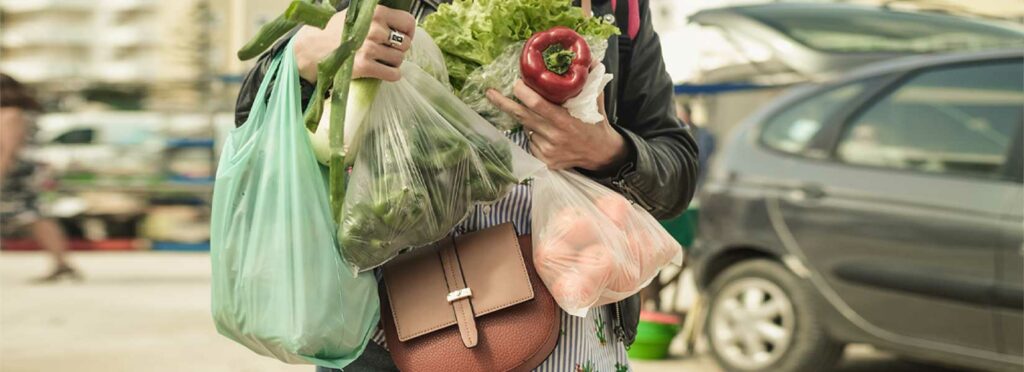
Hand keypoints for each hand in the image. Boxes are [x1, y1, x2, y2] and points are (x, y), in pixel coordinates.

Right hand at [293, 6, 415, 82]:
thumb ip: (378, 16)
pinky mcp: (365, 66)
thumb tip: (402, 25)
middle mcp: (374, 29)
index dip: (408, 32)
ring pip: (399, 60)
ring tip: (380, 60)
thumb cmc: (335, 30)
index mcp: (375, 13)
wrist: (311, 48)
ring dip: (393, 62)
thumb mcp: (357, 14)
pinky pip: (393, 74)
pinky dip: (391, 75)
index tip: (402, 36)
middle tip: (386, 50)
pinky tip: (382, 71)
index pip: (408, 22)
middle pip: (405, 44)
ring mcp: (369, 48)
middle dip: (399, 49)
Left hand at [487, 80, 627, 170]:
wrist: (602, 154)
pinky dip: (534, 133)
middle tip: (490, 92)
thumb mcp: (596, 100)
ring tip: (543, 117)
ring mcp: (548, 151)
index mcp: (565, 121)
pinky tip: (546, 133)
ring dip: (528, 119)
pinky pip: (530, 141)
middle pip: (522, 116)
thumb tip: (589, 58)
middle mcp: (554, 137)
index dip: (523, 93)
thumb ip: (591, 80)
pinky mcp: (544, 161)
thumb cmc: (596, 123)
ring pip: (526, 128)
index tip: (516, 83)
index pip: (537, 105)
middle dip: (503, 103)